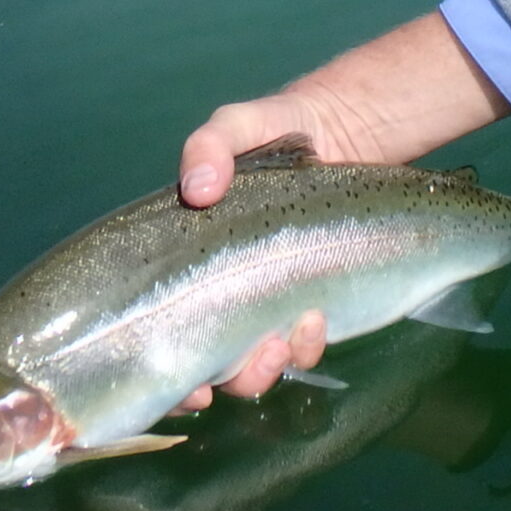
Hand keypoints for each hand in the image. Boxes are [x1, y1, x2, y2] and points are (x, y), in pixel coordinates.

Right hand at [174, 10, 510, 402]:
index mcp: (189, 264)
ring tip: (289, 336)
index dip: (165, 372)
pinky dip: (305, 344)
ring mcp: (269, 303)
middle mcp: (223, 295)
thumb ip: (210, 145)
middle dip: (231, 377)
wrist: (349, 132)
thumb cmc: (280, 130)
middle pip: (210, 367)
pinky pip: (302, 346)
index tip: (191, 386)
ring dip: (268, 368)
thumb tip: (198, 190)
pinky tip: (316, 318)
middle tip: (257, 354)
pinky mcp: (312, 303)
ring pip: (256, 368)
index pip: (161, 332)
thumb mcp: (240, 125)